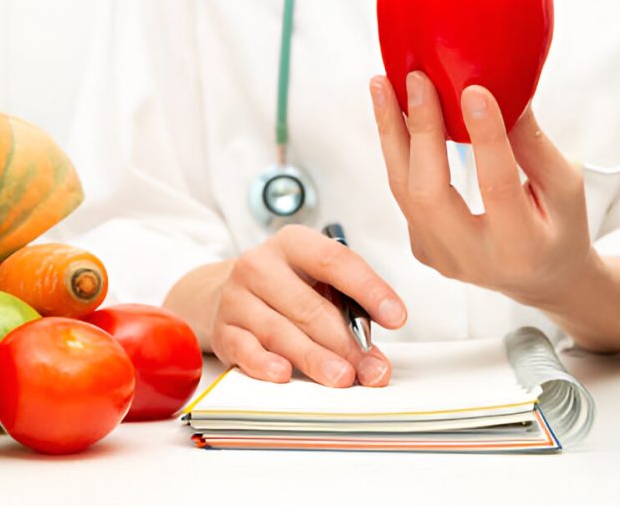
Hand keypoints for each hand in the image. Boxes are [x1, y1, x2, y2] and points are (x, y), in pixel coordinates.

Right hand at [209, 225, 407, 386]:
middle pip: (309, 306)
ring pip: (281, 331)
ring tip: (343, 377)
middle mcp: (260, 265)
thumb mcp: (319, 280)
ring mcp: (236, 297)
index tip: (396, 317)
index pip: (336, 262)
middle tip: (372, 367)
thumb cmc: (288, 287)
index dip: (370, 290)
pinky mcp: (222, 329)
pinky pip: (245, 350)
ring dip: (315, 358)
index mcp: (294, 243)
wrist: (225, 290)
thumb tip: (372, 354)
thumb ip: (349, 307)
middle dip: (346, 342)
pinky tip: (284, 374)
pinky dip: (265, 364)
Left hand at [369, 71, 596, 307]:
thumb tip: (504, 91)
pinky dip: (397, 149)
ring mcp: (440, 256)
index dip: (485, 137)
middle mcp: (473, 258)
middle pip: (430, 193)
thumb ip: (534, 145)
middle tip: (417, 79)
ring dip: (391, 132)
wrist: (542, 277)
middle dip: (421, 131)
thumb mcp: (566, 188)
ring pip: (404, 190)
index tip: (475, 90)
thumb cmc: (560, 228)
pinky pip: (403, 192)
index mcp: (520, 246)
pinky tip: (394, 113)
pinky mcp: (421, 246)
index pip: (497, 187)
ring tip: (382, 84)